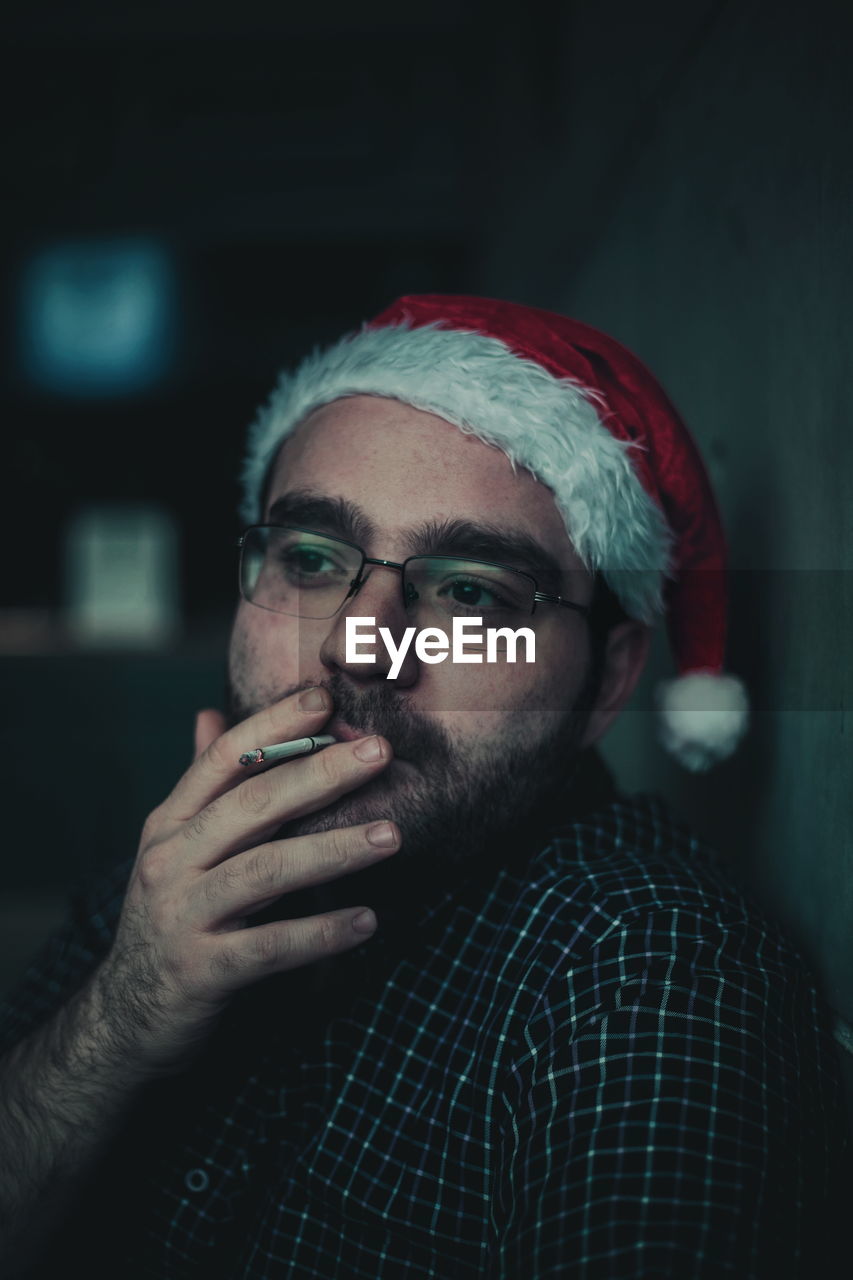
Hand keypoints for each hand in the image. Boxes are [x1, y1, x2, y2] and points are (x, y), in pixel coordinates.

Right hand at [90, 687, 397, 1075]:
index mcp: (171, 824)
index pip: (224, 759)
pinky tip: (368, 921)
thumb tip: (210, 713)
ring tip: (391, 835)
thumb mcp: (176, 847)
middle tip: (379, 752)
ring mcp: (182, 916)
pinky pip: (270, 948)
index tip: (326, 699)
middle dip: (319, 774)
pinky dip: (321, 933)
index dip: (273, 726)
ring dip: (333, 850)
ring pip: (265, 872)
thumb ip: (203, 786)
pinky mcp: (201, 972)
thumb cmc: (170, 917)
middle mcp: (171, 861)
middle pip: (251, 806)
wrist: (125, 1018)